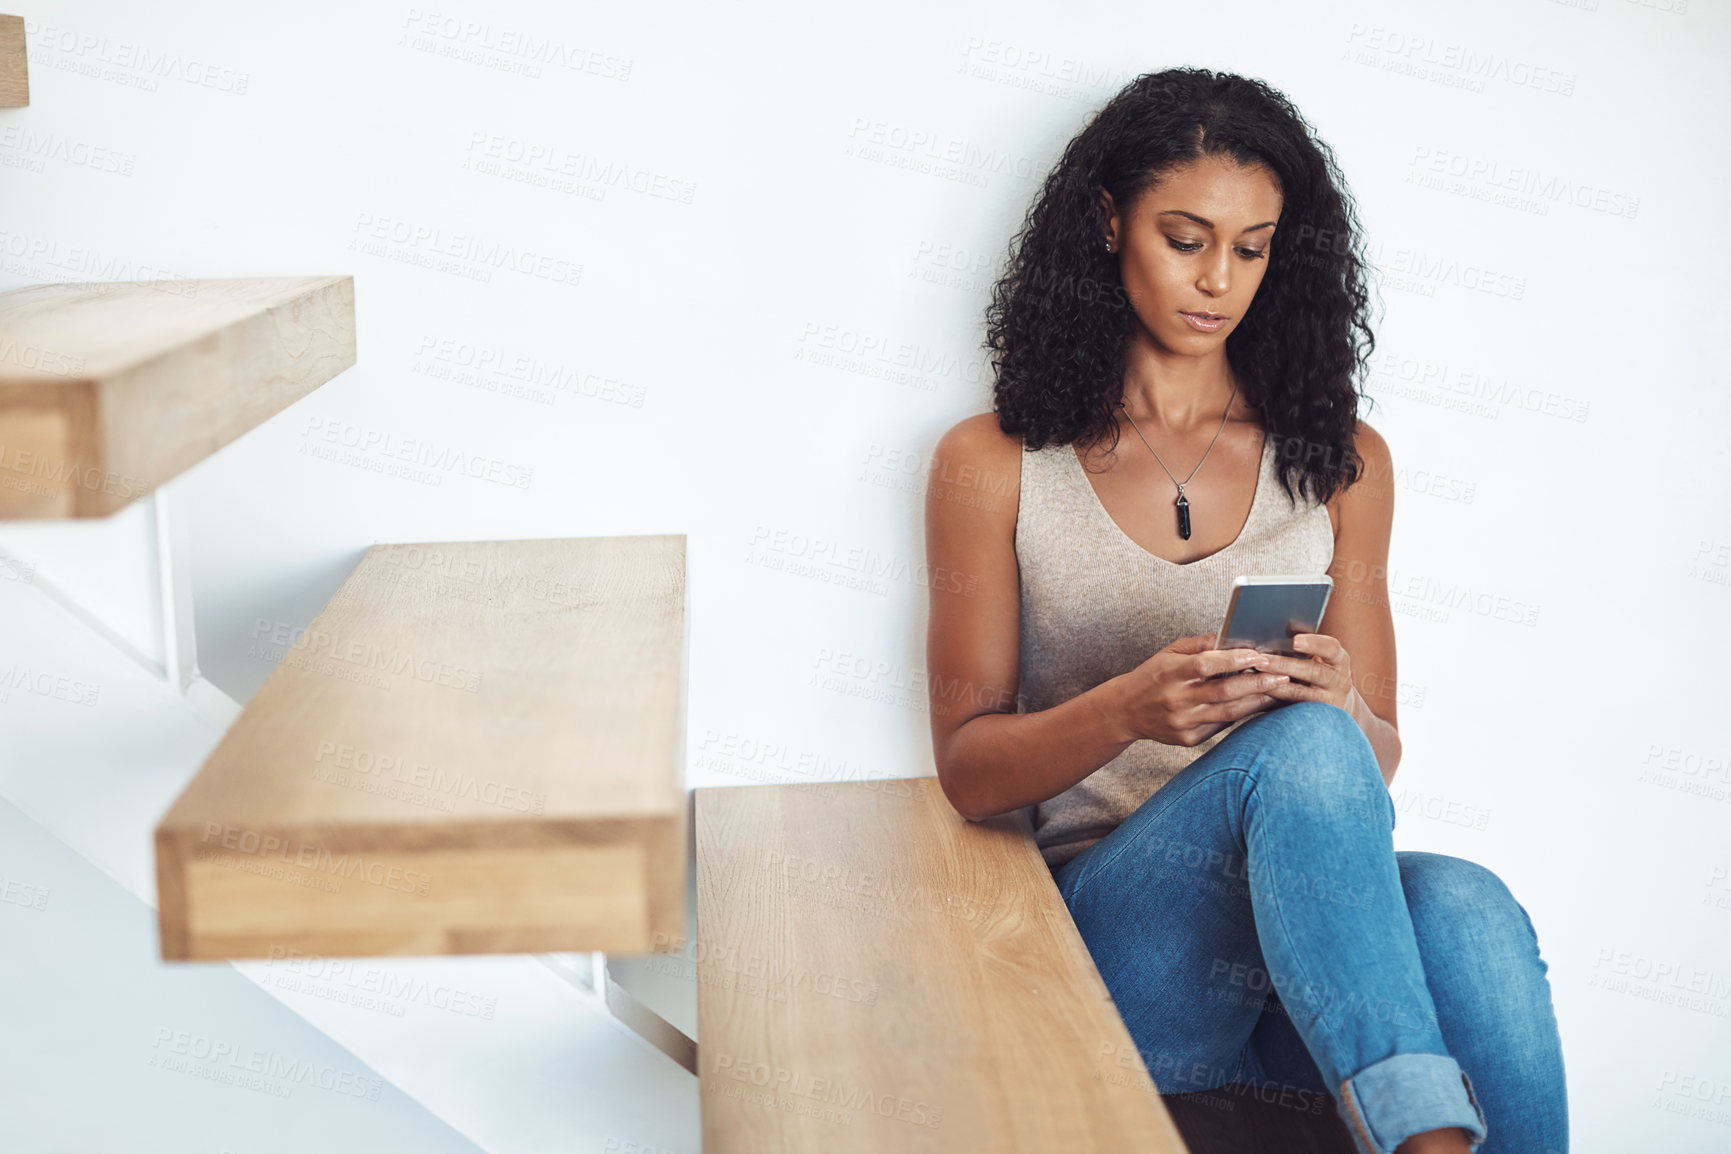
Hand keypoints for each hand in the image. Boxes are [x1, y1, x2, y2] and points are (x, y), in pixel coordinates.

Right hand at [1116, 633, 1292, 747]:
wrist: (1125, 711)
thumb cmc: (1152, 676)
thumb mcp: (1169, 653)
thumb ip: (1199, 645)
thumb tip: (1232, 637)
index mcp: (1169, 673)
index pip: (1205, 665)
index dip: (1233, 660)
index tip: (1258, 655)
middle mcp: (1176, 700)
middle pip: (1223, 692)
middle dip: (1257, 682)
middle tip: (1283, 675)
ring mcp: (1182, 722)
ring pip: (1228, 712)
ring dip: (1257, 701)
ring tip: (1279, 691)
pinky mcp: (1188, 739)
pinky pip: (1221, 726)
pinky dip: (1242, 715)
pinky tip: (1258, 705)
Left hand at [1252, 633, 1356, 713]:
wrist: (1335, 704)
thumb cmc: (1317, 671)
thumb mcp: (1319, 657)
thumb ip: (1302, 646)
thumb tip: (1273, 628)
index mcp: (1339, 660)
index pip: (1331, 648)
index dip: (1314, 643)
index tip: (1294, 640)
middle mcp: (1339, 681)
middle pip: (1314, 672)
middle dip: (1284, 665)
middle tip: (1259, 659)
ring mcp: (1329, 703)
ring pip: (1300, 694)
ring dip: (1274, 685)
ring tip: (1253, 676)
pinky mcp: (1315, 718)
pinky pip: (1291, 710)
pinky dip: (1272, 701)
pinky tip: (1254, 693)